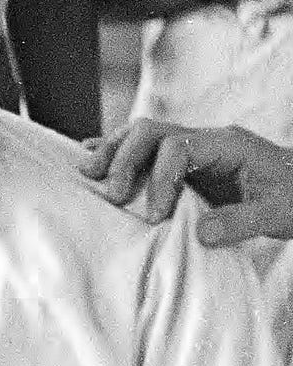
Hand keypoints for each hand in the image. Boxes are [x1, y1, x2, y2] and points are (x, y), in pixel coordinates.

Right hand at [81, 119, 292, 242]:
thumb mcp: (278, 215)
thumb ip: (240, 223)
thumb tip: (199, 234)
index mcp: (227, 145)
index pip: (177, 146)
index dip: (159, 179)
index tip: (155, 216)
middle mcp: (208, 139)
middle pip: (151, 131)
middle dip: (124, 158)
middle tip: (111, 193)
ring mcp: (197, 147)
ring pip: (145, 135)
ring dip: (116, 153)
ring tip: (90, 173)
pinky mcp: (190, 163)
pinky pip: (150, 150)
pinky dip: (122, 153)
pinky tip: (94, 156)